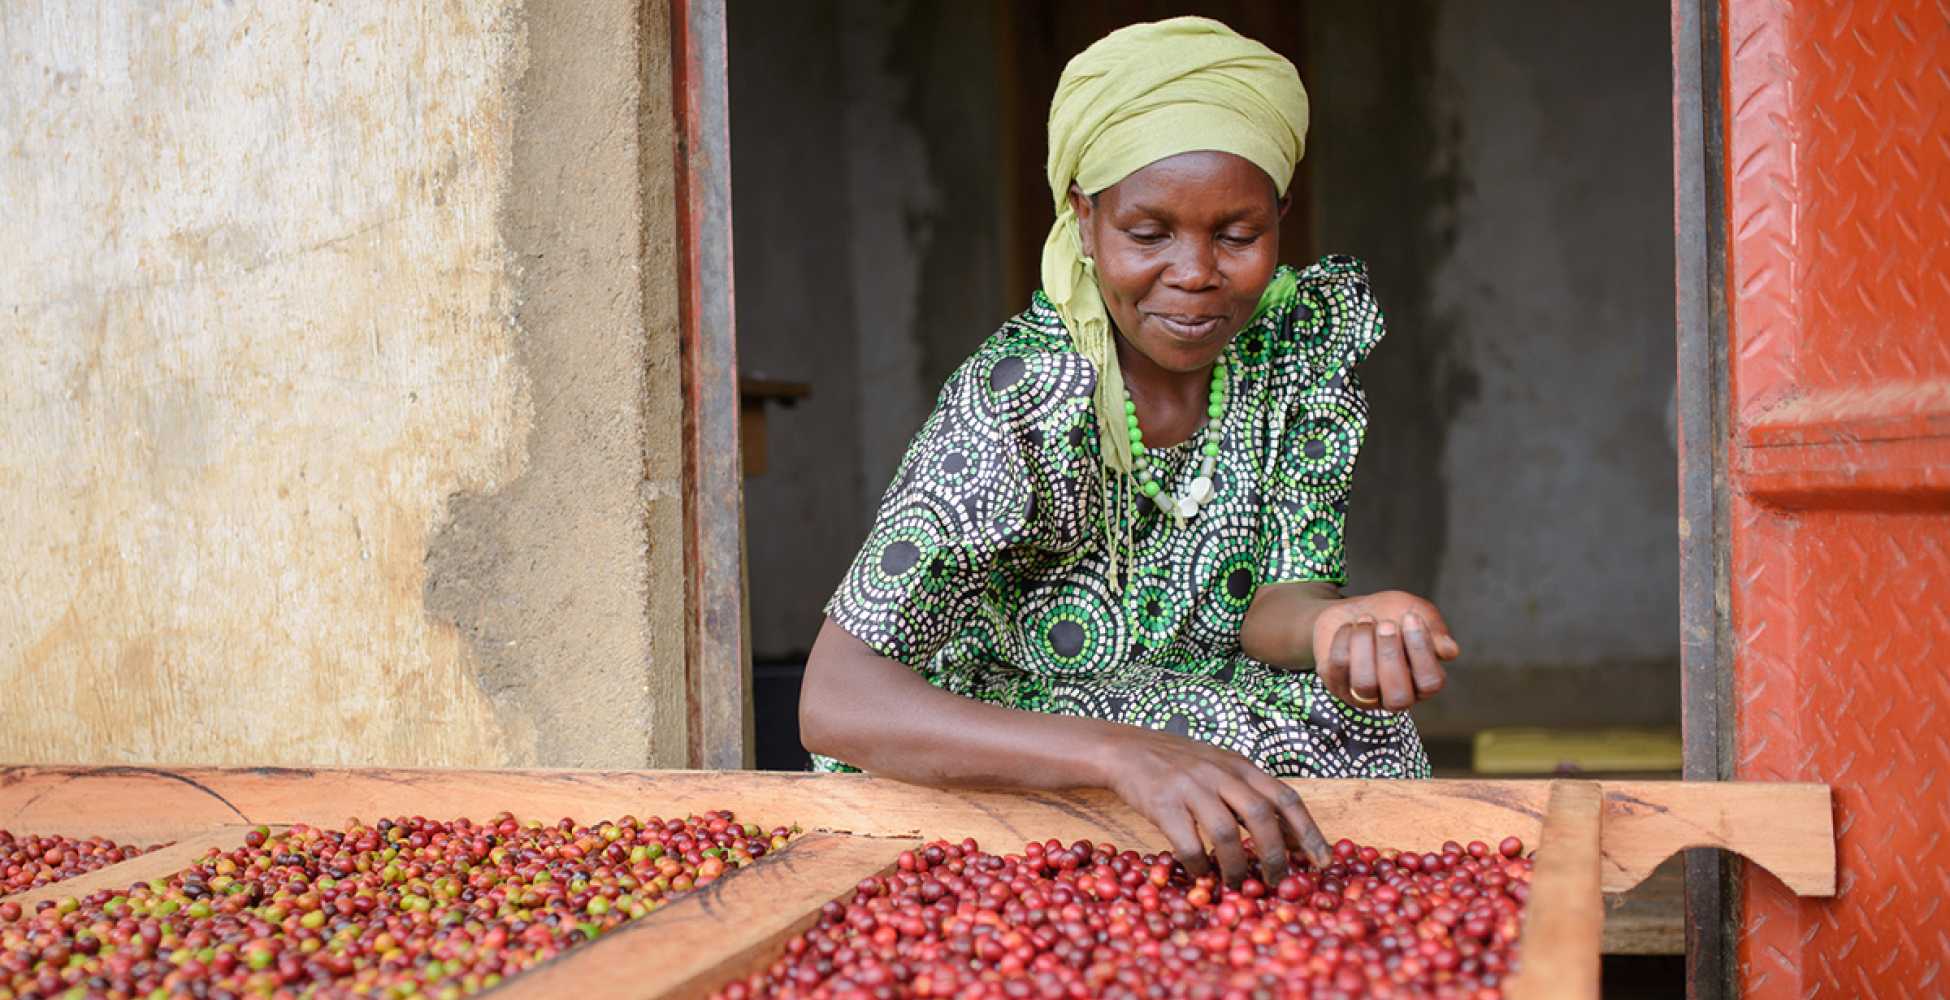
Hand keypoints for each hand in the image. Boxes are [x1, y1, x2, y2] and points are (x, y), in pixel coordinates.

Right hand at [1099, 726, 1331, 885]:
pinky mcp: (1163, 804)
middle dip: (1274, 856)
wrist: (1126, 750)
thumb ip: (1252, 795)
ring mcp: (1191, 787)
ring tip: (1238, 885)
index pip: (1286, 797)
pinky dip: (1199, 866)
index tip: (1323, 861)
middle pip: (1261, 815)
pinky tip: (1201, 874)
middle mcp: (1221, 773)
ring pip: (1226, 833)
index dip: (1308, 831)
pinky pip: (1189, 843)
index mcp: (1241, 766)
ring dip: (1236, 867)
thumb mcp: (1222, 768)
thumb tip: (1291, 838)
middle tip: (1277, 883)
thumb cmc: (1179, 764)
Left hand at [1311, 591, 1460, 711]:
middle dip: (1390, 655)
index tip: (1410, 617)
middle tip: (1386, 624)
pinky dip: (1344, 639)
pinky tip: (1350, 626)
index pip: (1430, 683)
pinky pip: (1338, 668)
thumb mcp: (1415, 611)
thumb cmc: (1390, 614)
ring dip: (1364, 645)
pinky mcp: (1337, 685)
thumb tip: (1450, 651)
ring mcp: (1364, 695)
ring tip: (1366, 621)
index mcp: (1422, 682)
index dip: (1421, 650)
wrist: (1352, 610)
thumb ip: (1434, 629)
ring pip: (1365, 685)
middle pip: (1398, 696)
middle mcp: (1395, 696)